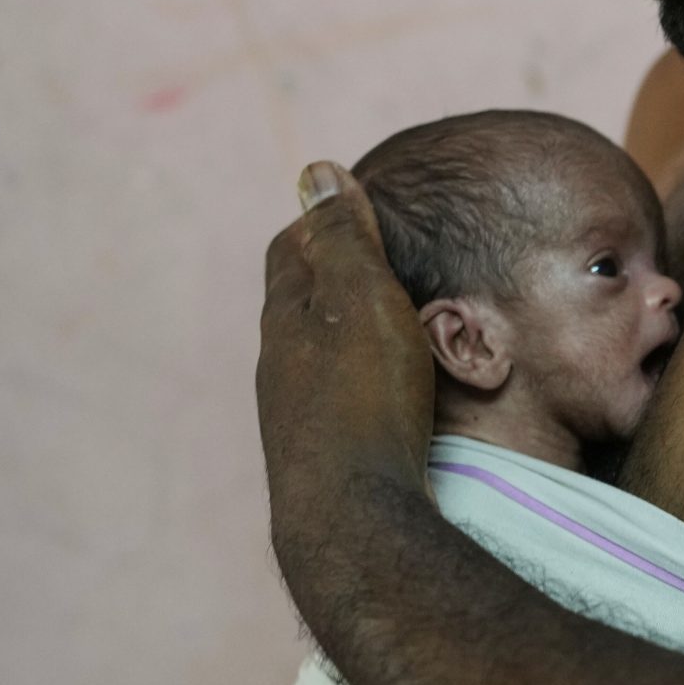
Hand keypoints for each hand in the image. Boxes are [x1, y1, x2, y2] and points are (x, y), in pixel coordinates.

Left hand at [258, 162, 435, 562]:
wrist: (351, 513)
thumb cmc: (363, 395)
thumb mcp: (360, 297)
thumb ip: (344, 238)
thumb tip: (316, 171)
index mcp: (286, 316)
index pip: (290, 249)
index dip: (323, 224)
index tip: (363, 214)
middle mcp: (280, 364)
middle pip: (301, 304)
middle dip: (338, 281)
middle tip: (392, 268)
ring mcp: (296, 414)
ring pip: (320, 357)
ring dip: (354, 337)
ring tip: (403, 330)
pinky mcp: (322, 455)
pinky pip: (341, 400)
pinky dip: (366, 382)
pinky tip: (399, 395)